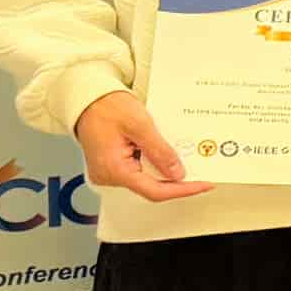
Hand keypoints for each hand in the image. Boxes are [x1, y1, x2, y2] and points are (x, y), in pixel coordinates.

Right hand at [75, 91, 209, 202]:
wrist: (87, 99)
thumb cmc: (106, 107)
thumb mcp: (140, 125)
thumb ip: (159, 151)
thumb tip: (177, 173)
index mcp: (113, 170)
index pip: (154, 191)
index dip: (182, 190)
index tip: (203, 184)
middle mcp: (108, 176)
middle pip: (151, 187)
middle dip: (176, 178)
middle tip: (199, 169)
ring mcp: (109, 172)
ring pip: (146, 178)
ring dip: (164, 168)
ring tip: (182, 155)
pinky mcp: (112, 165)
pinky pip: (138, 169)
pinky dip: (153, 162)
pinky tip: (164, 152)